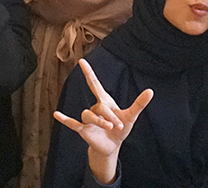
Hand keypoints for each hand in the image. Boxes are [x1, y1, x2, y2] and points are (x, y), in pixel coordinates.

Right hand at [53, 58, 152, 182]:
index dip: (88, 72)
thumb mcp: (131, 116)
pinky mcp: (84, 130)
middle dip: (110, 116)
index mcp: (104, 101)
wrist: (113, 146)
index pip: (94, 83)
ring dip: (100, 122)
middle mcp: (94, 108)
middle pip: (99, 106)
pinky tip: (56, 114)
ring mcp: (88, 119)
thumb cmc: (121, 128)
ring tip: (110, 127)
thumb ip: (139, 104)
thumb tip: (151, 91)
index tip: (82, 61)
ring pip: (89, 115)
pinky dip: (65, 119)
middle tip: (118, 125)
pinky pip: (72, 123)